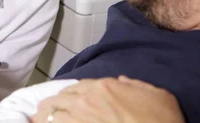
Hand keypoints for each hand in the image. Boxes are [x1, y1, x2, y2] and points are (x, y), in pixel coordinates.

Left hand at [32, 76, 184, 122]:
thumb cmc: (162, 121)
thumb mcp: (158, 95)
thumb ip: (137, 85)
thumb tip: (123, 81)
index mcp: (105, 86)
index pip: (78, 86)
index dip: (70, 95)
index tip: (65, 102)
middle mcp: (86, 100)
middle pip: (59, 99)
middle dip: (51, 106)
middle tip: (43, 113)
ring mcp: (78, 119)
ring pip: (50, 114)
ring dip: (44, 117)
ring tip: (37, 120)